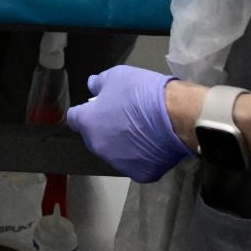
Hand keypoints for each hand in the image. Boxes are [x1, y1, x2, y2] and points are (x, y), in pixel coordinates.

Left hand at [64, 65, 193, 182]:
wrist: (176, 116)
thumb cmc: (142, 93)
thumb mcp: (117, 76)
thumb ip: (99, 82)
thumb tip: (92, 85)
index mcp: (89, 123)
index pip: (75, 118)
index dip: (85, 111)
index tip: (97, 106)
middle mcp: (99, 147)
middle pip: (95, 137)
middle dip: (104, 128)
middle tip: (123, 116)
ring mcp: (119, 163)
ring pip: (114, 152)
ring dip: (121, 144)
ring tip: (141, 131)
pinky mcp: (139, 174)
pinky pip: (136, 164)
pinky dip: (141, 156)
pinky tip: (153, 145)